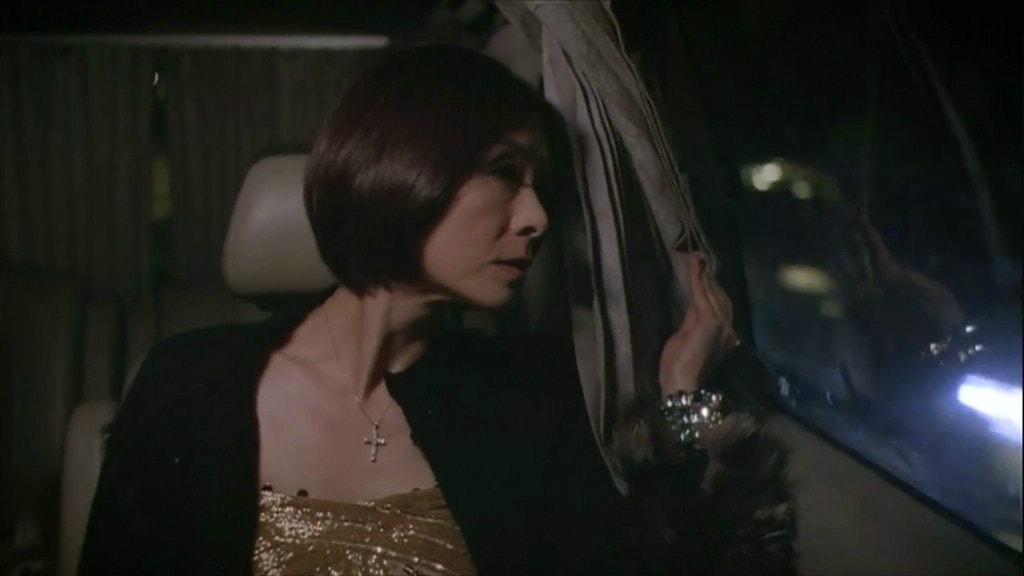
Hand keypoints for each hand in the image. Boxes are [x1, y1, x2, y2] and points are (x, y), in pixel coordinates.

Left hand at [659, 254, 738, 395]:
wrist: (680, 384)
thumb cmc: (679, 367)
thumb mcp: (686, 338)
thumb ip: (693, 321)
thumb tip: (693, 303)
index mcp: (723, 334)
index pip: (719, 304)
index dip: (710, 286)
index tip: (702, 271)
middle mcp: (726, 328)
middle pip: (719, 295)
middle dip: (708, 277)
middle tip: (698, 259)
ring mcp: (720, 324)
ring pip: (711, 293)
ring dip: (702, 274)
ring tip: (694, 259)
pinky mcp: (709, 321)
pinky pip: (701, 295)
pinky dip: (697, 279)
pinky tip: (693, 268)